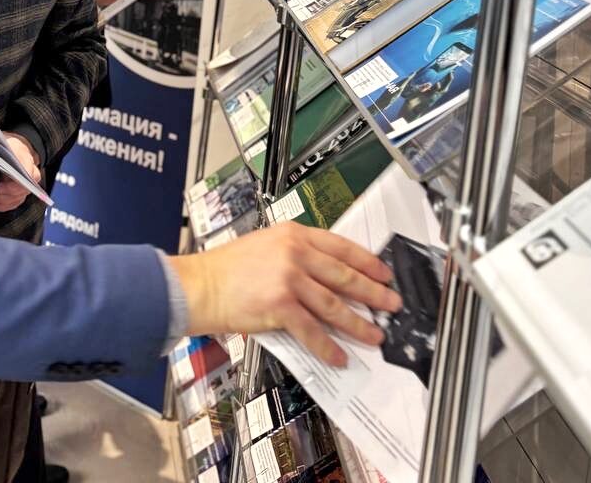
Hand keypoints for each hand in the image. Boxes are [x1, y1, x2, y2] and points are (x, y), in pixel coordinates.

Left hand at [0, 132, 42, 211]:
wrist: (17, 147)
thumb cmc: (7, 144)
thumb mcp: (1, 140)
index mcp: (25, 158)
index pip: (26, 174)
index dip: (14, 184)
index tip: (0, 186)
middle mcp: (30, 172)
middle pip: (24, 189)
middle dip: (7, 195)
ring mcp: (27, 183)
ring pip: (20, 198)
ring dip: (4, 201)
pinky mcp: (21, 191)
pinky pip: (16, 203)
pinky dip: (3, 205)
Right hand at [168, 222, 401, 366]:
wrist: (199, 285)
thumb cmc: (226, 268)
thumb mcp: (265, 244)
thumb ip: (295, 252)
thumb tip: (326, 274)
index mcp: (294, 235)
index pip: (341, 246)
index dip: (367, 261)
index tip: (384, 273)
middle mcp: (295, 253)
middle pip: (345, 275)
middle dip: (373, 293)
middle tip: (391, 304)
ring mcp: (289, 279)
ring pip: (334, 305)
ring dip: (358, 323)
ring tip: (374, 334)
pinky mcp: (280, 306)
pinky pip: (312, 330)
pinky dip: (328, 347)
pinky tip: (340, 356)